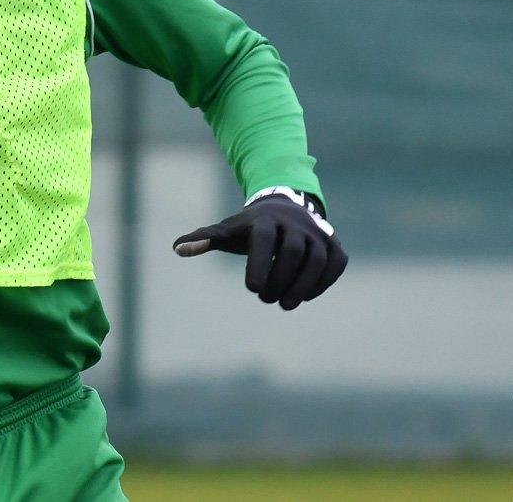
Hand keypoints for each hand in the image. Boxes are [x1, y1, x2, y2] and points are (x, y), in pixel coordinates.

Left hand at [172, 187, 346, 309]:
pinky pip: (335, 264)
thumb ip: (204, 239)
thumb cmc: (249, 228)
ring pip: (317, 259)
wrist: (284, 209)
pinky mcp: (334, 245)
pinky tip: (305, 296)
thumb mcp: (227, 231)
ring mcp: (317, 233)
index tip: (251, 289)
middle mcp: (295, 224)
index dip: (259, 264)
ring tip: (285, 304)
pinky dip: (322, 282)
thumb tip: (177, 249)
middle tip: (265, 299)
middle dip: (280, 279)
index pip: (264, 240)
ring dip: (303, 286)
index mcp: (265, 219)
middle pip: (293, 252)